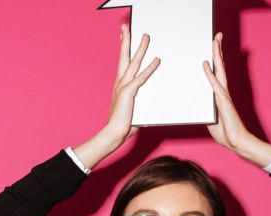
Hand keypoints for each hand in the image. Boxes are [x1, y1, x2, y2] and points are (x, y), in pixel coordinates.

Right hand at [71, 24, 160, 170]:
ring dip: (140, 49)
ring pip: (133, 63)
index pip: (122, 62)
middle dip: (126, 40)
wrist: (113, 133)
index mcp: (119, 84)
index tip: (124, 36)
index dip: (123, 48)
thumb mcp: (133, 109)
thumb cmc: (123, 124)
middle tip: (126, 27)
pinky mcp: (129, 93)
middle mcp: (119, 82)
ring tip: (146, 37)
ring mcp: (123, 86)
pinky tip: (157, 60)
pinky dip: (150, 69)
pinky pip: (141, 78)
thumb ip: (141, 102)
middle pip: (123, 56)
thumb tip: (152, 103)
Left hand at [202, 32, 256, 149]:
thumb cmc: (225, 132)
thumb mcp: (210, 118)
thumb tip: (196, 105)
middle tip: (217, 36)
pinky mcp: (223, 101)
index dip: (216, 59)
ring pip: (219, 71)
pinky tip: (206, 64)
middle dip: (218, 50)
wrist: (236, 142)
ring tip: (214, 41)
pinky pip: (214, 85)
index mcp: (220, 94)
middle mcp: (223, 91)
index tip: (214, 46)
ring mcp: (223, 95)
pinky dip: (209, 74)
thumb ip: (205, 109)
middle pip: (220, 66)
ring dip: (216, 55)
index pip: (218, 72)